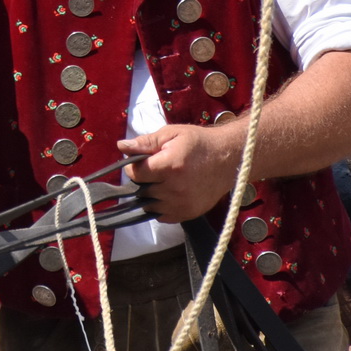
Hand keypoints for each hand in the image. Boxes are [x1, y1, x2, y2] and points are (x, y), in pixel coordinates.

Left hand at [117, 123, 242, 222]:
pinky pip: (162, 216)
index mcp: (170, 166)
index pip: (136, 174)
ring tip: (162, 181)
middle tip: (154, 170)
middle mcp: (176, 188)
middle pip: (142, 190)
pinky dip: (160, 206)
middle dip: (143, 180)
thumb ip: (145, 142)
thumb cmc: (199, 143)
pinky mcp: (189, 214)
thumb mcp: (172, 134)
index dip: (134, 167)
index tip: (141, 162)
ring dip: (150, 194)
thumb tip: (121, 146)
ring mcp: (183, 204)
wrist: (229, 159)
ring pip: (150, 204)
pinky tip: (169, 193)